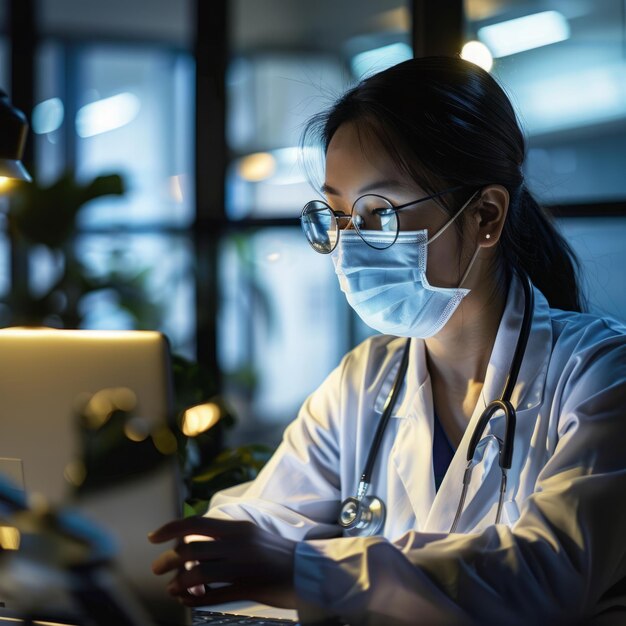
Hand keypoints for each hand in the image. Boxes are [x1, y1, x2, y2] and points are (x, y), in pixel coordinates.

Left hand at [149, 516, 296, 608]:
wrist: (306, 568)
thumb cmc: (276, 552)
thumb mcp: (251, 534)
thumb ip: (226, 536)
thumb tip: (195, 540)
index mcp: (237, 528)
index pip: (196, 523)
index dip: (170, 529)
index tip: (153, 537)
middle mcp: (237, 544)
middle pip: (191, 549)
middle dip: (168, 560)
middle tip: (158, 567)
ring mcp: (241, 566)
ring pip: (197, 573)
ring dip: (178, 582)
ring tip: (171, 588)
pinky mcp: (246, 588)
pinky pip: (212, 595)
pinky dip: (194, 599)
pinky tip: (187, 601)